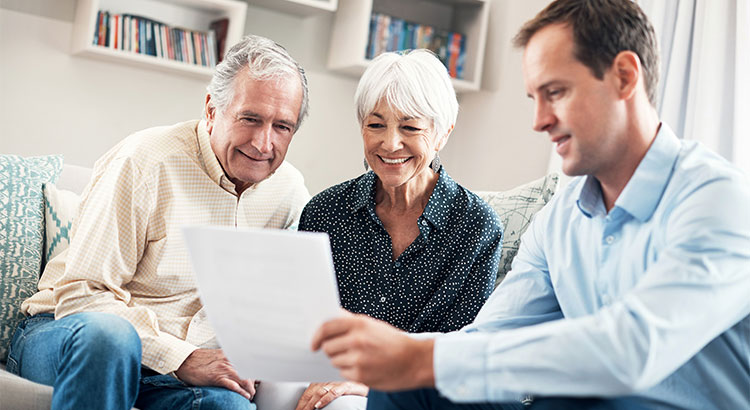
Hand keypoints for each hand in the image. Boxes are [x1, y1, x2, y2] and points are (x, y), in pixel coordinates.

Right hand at [175, 349, 256, 399]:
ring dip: (250, 389)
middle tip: (254, 389)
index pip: (249, 362)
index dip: (255, 371)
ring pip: (244, 379)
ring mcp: (224, 369)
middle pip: (249, 371)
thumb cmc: (200, 359)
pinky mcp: (217, 378)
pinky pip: (233, 385)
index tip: (257, 379)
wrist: (185, 361)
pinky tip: (245, 396)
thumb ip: (228, 358)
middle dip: (254, 382)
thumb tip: (238, 364)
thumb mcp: (218, 355)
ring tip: (251, 395)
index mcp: (230, 354)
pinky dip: (241, 391)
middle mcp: (229, 360)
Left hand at [294, 381, 367, 409]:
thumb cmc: (353, 391)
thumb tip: (313, 405)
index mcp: (326, 381)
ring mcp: (339, 383)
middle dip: (304, 403)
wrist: (369, 387)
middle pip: (312, 390)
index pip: (309, 390)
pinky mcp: (348, 387)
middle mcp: (331, 380)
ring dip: (310, 403)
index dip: (301, 401)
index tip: (296, 409)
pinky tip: (319, 405)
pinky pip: (334, 392)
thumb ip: (325, 395)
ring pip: (320, 391)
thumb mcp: (335, 392)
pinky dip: (325, 399)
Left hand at [311, 314, 434, 390]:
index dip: (316, 336)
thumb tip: (330, 316)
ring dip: (341, 361)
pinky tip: (364, 366)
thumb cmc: (394, 342)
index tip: (314, 343)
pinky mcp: (361, 375)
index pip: (326, 328)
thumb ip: (351, 322)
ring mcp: (358, 359)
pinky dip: (350, 371)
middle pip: (328, 347)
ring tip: (359, 358)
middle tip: (343, 350)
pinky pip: (343, 373)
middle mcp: (357, 341)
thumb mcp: (373, 325)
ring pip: (334, 361)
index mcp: (359, 324)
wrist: (414, 361)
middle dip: (331, 350)